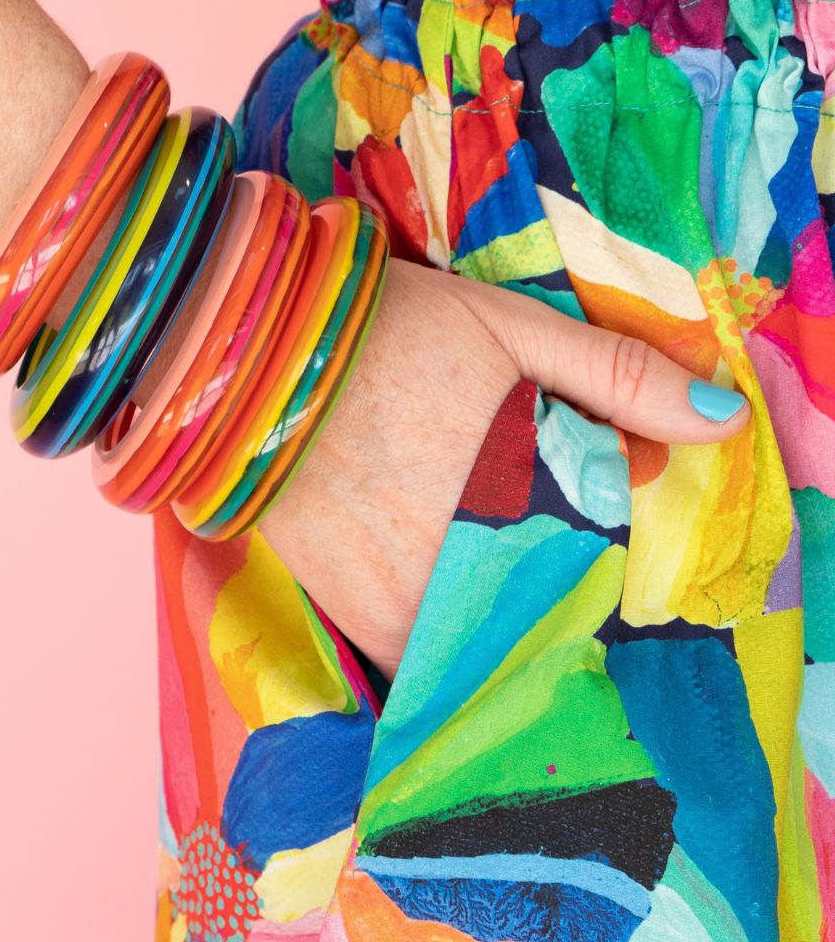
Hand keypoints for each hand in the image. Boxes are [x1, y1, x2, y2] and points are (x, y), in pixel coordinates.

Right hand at [256, 258, 750, 681]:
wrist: (255, 358)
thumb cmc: (389, 333)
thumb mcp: (509, 328)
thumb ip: (618, 375)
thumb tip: (725, 421)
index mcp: (526, 502)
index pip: (614, 558)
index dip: (612, 539)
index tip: (581, 506)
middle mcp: (473, 571)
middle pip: (554, 608)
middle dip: (558, 581)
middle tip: (514, 521)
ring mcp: (410, 603)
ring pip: (494, 640)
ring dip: (504, 613)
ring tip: (471, 548)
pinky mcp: (358, 615)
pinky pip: (427, 653)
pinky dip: (447, 628)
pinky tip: (435, 574)